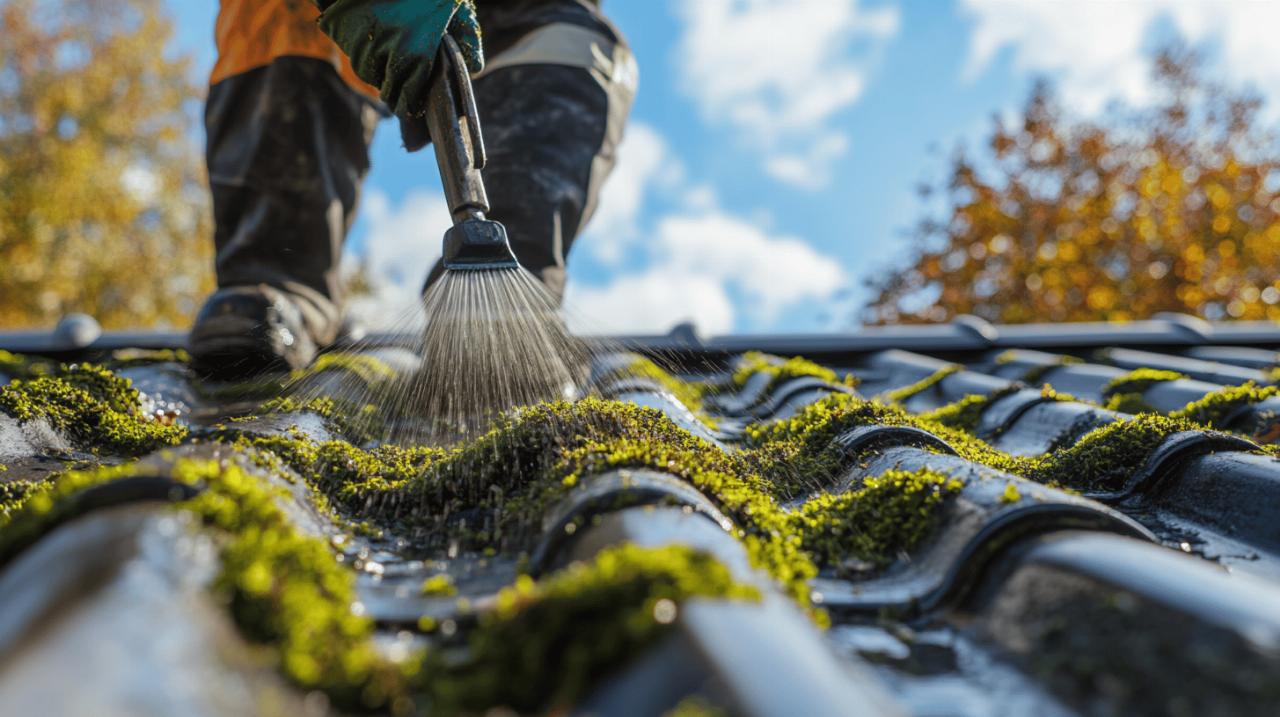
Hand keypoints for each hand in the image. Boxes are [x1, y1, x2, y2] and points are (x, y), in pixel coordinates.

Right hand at [317, 0, 483, 119]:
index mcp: (417, 52)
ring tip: (387, 66)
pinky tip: (374, 46)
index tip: (410, 107)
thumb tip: (475, 69)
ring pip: (366, 71)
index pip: (408, 97)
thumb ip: (468, 41)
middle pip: (384, 88)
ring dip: (376, 73)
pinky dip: (362, 53)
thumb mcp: (458, 10)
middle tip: (399, 93)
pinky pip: (352, 51)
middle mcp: (388, 50)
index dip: (408, 107)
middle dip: (392, 92)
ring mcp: (363, 39)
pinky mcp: (344, 27)